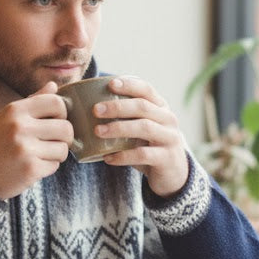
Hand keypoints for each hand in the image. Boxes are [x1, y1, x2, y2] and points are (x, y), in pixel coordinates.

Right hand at [0, 82, 72, 199]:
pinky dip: (47, 168)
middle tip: (53, 143)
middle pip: (66, 128)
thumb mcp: (6, 117)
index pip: (56, 102)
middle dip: (64, 138)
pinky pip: (55, 166)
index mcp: (15, 110)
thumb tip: (54, 85)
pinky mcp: (30, 169)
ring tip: (40, 156)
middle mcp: (20, 127)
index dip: (62, 113)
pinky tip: (32, 167)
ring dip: (56, 155)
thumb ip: (32, 101)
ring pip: (63, 149)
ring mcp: (25, 149)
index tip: (56, 122)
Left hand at [94, 77, 188, 196]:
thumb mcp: (141, 128)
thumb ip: (125, 117)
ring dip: (119, 128)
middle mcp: (168, 119)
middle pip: (143, 107)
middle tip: (96, 110)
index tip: (110, 84)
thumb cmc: (149, 145)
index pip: (146, 90)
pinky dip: (123, 156)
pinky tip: (108, 158)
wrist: (173, 174)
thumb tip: (85, 109)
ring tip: (97, 132)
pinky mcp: (167, 158)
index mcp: (160, 107)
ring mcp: (170, 138)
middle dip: (118, 106)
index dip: (129, 85)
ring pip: (144, 128)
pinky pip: (143, 154)